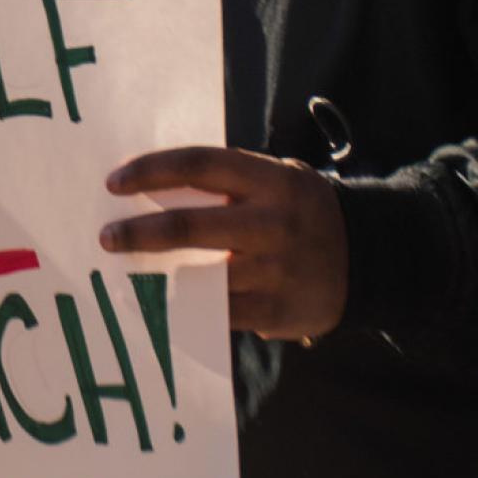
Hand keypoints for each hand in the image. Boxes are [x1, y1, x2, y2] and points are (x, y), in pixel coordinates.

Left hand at [100, 146, 348, 341]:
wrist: (370, 257)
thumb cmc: (301, 211)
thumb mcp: (276, 180)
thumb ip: (227, 182)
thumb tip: (152, 186)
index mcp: (268, 180)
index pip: (199, 165)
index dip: (152, 171)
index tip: (114, 182)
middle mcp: (271, 222)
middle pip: (191, 224)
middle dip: (139, 231)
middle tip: (106, 237)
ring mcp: (275, 269)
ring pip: (199, 275)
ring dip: (154, 277)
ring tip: (122, 277)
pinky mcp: (276, 310)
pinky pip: (218, 312)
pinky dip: (184, 309)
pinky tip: (157, 306)